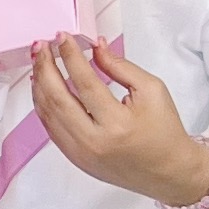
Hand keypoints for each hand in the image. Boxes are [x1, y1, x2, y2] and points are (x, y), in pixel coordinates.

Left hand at [28, 35, 208, 208]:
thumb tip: (95, 46)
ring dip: (40, 85)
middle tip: (41, 46)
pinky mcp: (75, 159)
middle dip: (45, 67)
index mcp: (117, 123)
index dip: (70, 56)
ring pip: (48, 114)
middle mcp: (94, 141)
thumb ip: (120, 67)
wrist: (169, 171)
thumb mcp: (152, 90)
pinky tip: (43, 87)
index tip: (62, 37)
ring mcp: (81, 153)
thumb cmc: (164, 129)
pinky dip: (43, 105)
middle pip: (57, 99)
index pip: (85, 83)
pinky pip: (51, 128)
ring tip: (39, 61)